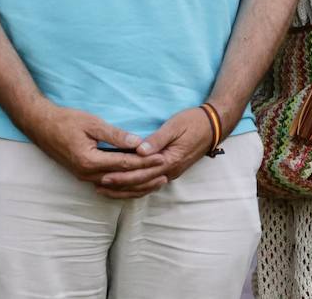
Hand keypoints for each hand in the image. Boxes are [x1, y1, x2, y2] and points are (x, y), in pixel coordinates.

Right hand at [20, 101, 166, 197]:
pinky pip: (108, 185)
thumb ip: (116, 135)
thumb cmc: (66, 121)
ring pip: (116, 187)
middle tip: (166, 174)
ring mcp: (84, 177)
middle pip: (122, 179)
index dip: (145, 162)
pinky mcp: (84, 175)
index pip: (124, 164)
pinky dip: (124, 187)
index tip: (162, 158)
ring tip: (156, 183)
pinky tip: (136, 186)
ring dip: (137, 186)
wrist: (41, 126)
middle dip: (145, 177)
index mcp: (90, 161)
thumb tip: (138, 142)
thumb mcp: (93, 123)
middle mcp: (87, 174)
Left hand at [111, 106, 225, 197]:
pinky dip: (137, 187)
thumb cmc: (193, 121)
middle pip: (141, 184)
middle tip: (98, 185)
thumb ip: (157, 139)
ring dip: (126, 190)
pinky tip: (125, 187)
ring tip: (106, 189)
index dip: (122, 176)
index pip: (141, 173)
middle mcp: (170, 171)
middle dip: (119, 186)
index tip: (104, 176)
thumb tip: (140, 151)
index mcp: (170, 160)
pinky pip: (151, 184)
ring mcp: (172, 172)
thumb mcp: (175, 125)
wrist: (214, 125)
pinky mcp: (171, 170)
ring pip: (145, 187)